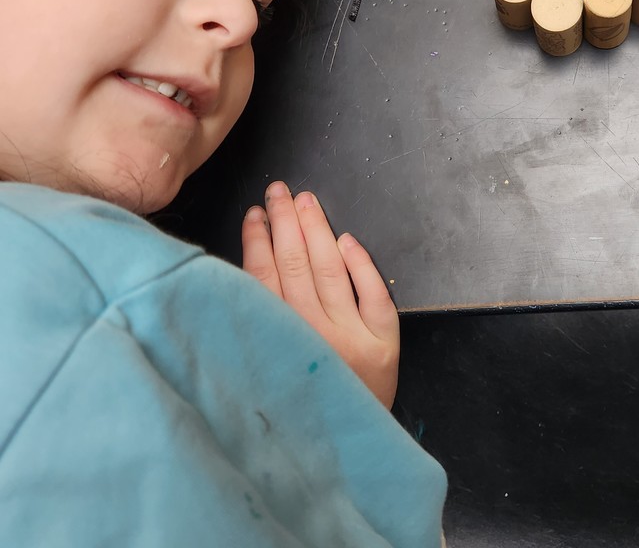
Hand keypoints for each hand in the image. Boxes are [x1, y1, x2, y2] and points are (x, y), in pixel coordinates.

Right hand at [241, 181, 399, 408]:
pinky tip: (346, 239)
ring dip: (316, 230)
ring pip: (329, 270)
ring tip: (305, 202)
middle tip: (278, 190)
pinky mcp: (384, 343)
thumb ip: (254, 329)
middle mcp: (313, 336)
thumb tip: (244, 275)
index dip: (257, 242)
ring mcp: (352, 337)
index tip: (253, 213)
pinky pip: (372, 293)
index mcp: (277, 344)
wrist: (344, 459)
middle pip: (296, 265)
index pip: (262, 279)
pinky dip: (360, 264)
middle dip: (285, 222)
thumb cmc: (297, 415)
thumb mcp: (259, 378)